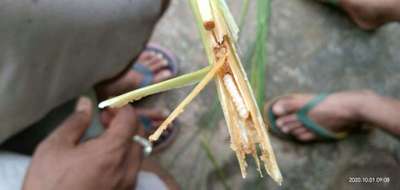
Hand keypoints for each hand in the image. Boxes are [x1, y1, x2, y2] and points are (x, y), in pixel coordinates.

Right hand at [23, 97, 142, 189]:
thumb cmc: (49, 184)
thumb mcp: (54, 148)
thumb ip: (75, 123)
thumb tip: (86, 103)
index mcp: (112, 152)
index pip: (130, 119)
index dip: (120, 108)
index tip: (105, 109)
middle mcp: (127, 168)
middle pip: (139, 136)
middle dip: (126, 123)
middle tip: (104, 121)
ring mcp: (129, 184)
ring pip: (139, 153)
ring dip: (127, 141)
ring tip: (104, 141)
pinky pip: (133, 170)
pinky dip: (125, 158)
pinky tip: (105, 160)